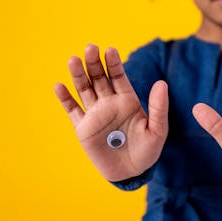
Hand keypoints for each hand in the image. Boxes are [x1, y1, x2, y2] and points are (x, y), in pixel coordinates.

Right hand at [54, 45, 168, 181]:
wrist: (131, 172)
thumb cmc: (147, 151)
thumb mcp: (158, 130)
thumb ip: (159, 107)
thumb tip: (162, 83)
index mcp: (127, 99)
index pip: (118, 76)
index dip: (113, 63)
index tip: (110, 50)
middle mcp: (109, 102)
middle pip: (99, 78)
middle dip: (94, 63)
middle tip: (90, 48)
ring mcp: (95, 114)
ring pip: (84, 90)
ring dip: (78, 75)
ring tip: (73, 60)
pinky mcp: (83, 128)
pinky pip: (72, 110)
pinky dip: (65, 99)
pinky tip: (59, 86)